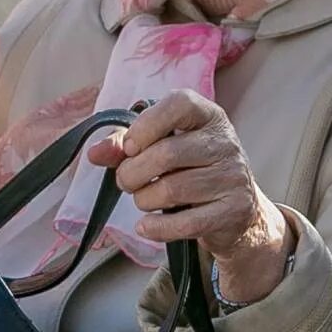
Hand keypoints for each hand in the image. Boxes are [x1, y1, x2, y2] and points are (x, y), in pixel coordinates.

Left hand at [84, 90, 292, 302]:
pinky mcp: (233, 211)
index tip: (129, 148)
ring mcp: (233, 177)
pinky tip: (146, 226)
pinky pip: (185, 223)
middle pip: (166, 154)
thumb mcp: (162, 147)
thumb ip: (126, 145)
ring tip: (143, 200)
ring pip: (172, 190)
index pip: (179, 104)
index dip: (146, 125)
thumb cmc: (191, 170)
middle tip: (126, 181)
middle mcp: (225, 142)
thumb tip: (94, 153)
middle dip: (133, 172)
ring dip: (144, 200)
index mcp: (208, 116)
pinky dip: (156, 228)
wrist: (237, 211)